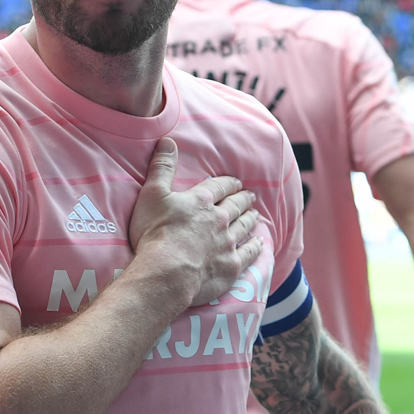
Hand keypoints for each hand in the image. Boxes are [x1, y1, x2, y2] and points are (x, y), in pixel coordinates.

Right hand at [126, 139, 262, 312]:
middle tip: (250, 196)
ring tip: (255, 215)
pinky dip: (256, 247)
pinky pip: (249, 253)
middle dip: (243, 199)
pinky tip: (260, 243)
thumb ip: (162, 167)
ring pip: (244, 227)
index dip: (228, 183)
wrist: (167, 273)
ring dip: (250, 219)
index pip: (220, 187)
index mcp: (201, 201)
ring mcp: (228, 243)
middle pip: (236, 206)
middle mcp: (220, 220)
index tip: (235, 183)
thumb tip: (168, 141)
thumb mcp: (152, 194)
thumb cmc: (155, 233)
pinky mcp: (231, 266)